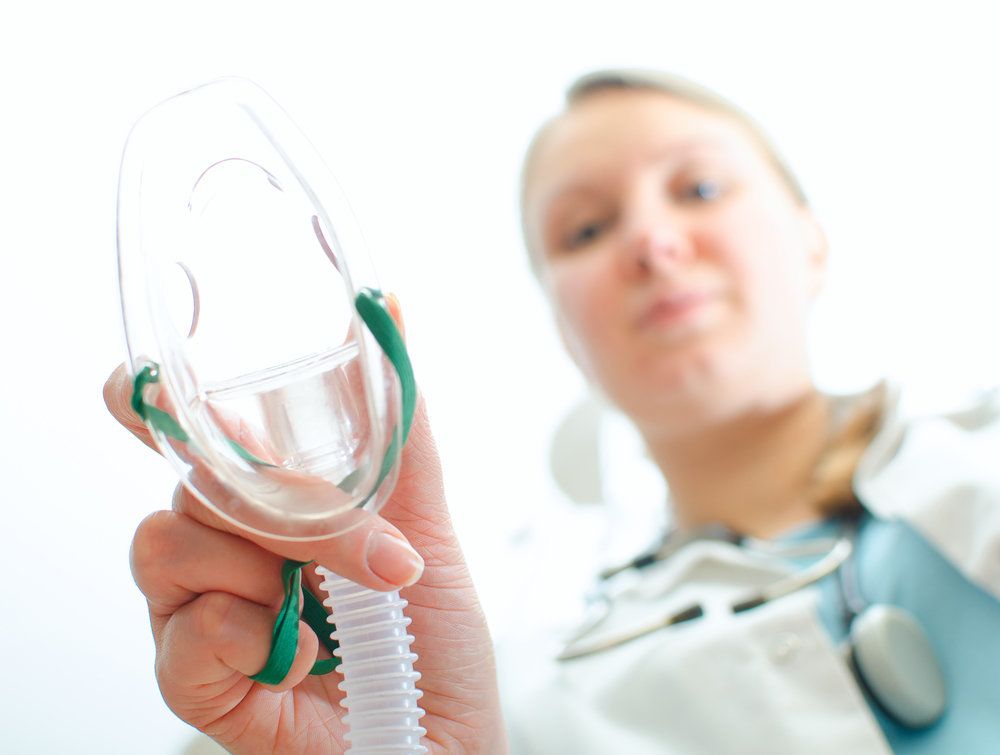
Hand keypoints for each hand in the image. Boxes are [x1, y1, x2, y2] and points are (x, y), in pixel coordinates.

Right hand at [105, 314, 506, 752]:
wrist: (443, 738)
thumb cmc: (432, 638)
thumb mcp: (424, 515)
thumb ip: (399, 424)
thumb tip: (392, 308)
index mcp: (267, 507)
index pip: (181, 441)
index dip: (148, 406)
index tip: (141, 387)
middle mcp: (223, 552)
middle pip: (187, 481)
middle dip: (282, 506)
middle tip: (363, 548)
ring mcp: (201, 614)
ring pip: (169, 546)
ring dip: (270, 573)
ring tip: (333, 614)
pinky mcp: (195, 683)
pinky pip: (183, 634)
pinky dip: (256, 641)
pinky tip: (303, 663)